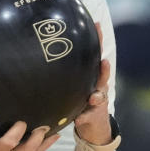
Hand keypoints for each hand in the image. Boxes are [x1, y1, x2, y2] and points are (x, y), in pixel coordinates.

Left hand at [73, 24, 112, 144]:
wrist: (92, 124)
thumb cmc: (79, 97)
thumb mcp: (75, 81)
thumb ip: (67, 66)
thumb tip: (44, 42)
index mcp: (93, 76)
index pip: (95, 55)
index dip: (98, 40)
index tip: (97, 25)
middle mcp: (98, 87)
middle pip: (103, 76)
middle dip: (105, 70)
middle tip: (104, 62)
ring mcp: (98, 102)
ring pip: (100, 96)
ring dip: (97, 96)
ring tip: (94, 96)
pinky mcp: (93, 116)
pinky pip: (88, 117)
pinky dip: (83, 117)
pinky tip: (79, 119)